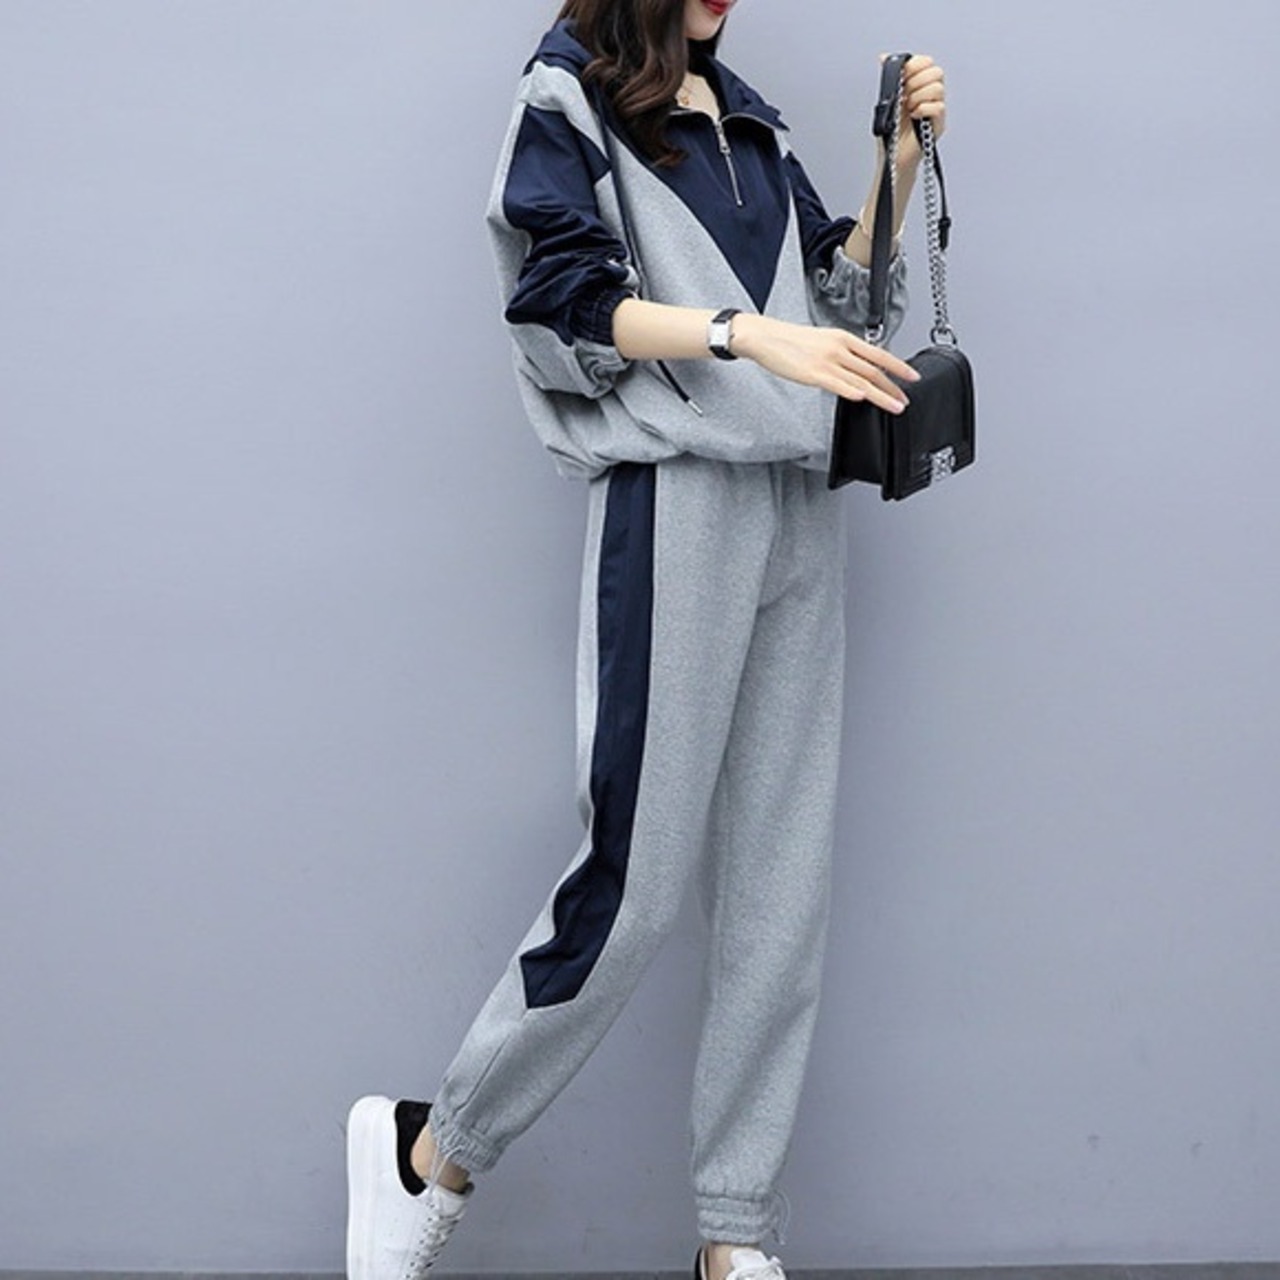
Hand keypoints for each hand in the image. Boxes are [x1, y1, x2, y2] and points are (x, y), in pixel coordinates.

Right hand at [731, 314, 918, 413]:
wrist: (766, 337)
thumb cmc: (790, 341)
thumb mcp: (822, 340)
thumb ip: (841, 353)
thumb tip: (856, 369)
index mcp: (843, 338)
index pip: (878, 354)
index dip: (898, 366)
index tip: (912, 376)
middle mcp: (839, 348)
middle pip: (873, 370)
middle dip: (893, 387)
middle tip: (905, 400)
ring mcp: (827, 361)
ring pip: (861, 380)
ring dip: (881, 395)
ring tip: (894, 407)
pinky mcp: (813, 373)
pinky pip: (838, 384)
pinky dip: (852, 391)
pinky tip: (863, 398)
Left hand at [879, 53, 946, 169]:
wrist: (892, 156)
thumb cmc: (892, 131)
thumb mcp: (887, 100)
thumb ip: (889, 78)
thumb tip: (883, 57)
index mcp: (920, 85)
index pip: (927, 62)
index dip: (915, 65)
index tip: (902, 76)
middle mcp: (931, 95)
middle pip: (936, 72)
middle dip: (916, 81)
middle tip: (904, 96)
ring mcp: (937, 109)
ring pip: (938, 88)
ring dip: (918, 96)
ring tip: (908, 109)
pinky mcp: (939, 124)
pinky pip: (939, 107)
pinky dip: (923, 109)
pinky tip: (914, 116)